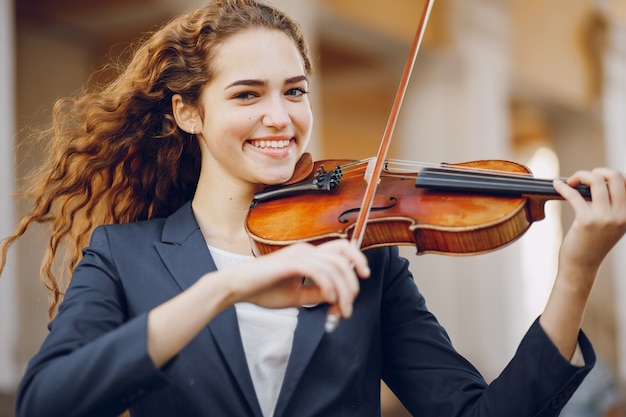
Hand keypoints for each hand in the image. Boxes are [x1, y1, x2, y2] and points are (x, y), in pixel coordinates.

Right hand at [225, 239, 369, 318]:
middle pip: (344, 257)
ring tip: (341, 310)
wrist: (238, 288)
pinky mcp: (291, 263)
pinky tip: (329, 300)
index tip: (362, 281)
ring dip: (343, 291)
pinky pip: (319, 272)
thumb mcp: (297, 296)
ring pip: (334, 267)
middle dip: (353, 283)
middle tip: (349, 306)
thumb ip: (317, 294)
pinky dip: (329, 287)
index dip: (357, 261)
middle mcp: (306, 250)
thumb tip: (338, 297)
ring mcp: (299, 254)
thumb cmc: (263, 291)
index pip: (342, 250)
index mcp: (308, 254)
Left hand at [554, 168, 625, 279]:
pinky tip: (557, 185)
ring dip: (580, 176)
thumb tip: (600, 181)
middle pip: (614, 176)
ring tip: (571, 181)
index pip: (624, 181)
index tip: (594, 178)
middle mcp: (621, 215)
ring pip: (596, 181)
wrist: (582, 266)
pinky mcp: (586, 221)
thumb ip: (612, 206)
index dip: (608, 175)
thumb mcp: (612, 225)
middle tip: (582, 178)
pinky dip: (564, 187)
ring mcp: (605, 218)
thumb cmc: (592, 244)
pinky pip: (574, 194)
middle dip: (596, 171)